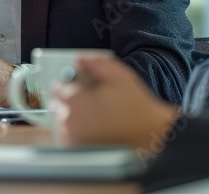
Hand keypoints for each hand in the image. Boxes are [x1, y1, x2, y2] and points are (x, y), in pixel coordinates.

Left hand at [51, 56, 177, 150]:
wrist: (152, 135)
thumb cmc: (137, 106)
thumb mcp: (120, 75)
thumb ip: (96, 63)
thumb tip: (80, 59)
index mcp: (75, 100)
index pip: (57, 88)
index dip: (67, 84)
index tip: (75, 85)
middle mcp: (69, 120)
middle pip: (57, 105)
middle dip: (68, 100)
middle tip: (87, 99)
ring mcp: (73, 137)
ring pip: (61, 122)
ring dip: (70, 116)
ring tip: (93, 114)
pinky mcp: (79, 150)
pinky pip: (68, 138)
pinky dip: (75, 132)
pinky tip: (93, 127)